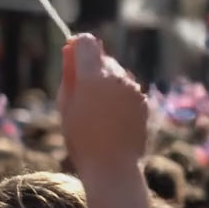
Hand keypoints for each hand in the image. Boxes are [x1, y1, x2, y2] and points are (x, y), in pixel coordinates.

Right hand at [59, 34, 148, 176]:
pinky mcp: (143, 100)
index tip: (71, 56)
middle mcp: (117, 77)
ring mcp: (133, 88)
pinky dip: (119, 95)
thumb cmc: (81, 138)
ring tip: (97, 111)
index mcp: (93, 77)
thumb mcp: (66, 105)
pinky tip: (112, 117)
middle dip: (92, 69)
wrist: (112, 165)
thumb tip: (70, 49)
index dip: (77, 46)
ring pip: (117, 73)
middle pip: (103, 58)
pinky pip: (128, 89)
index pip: (86, 42)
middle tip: (81, 95)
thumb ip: (69, 75)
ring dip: (106, 82)